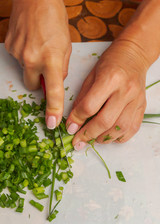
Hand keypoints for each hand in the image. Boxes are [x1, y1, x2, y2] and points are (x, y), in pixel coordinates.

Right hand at [5, 0, 70, 128]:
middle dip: (39, 81)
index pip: (53, 91)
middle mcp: (32, 59)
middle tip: (45, 67)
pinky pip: (18, 60)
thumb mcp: (66, 46)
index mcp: (51, 60)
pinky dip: (25, 56)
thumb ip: (61, 68)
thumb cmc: (55, 20)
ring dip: (32, 66)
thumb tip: (55, 81)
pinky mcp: (9, 47)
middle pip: (32, 86)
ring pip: (25, 72)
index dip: (53, 109)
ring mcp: (18, 54)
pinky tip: (30, 43)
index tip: (52, 123)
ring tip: (38, 48)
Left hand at [66, 40, 148, 149]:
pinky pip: (132, 129)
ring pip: (120, 128)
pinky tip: (109, 136)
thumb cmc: (110, 63)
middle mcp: (125, 91)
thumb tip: (74, 119)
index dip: (77, 120)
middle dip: (88, 134)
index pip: (89, 106)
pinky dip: (119, 137)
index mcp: (110, 79)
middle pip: (105, 121)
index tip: (70, 128)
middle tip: (78, 142)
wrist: (134, 55)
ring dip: (104, 138)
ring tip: (93, 139)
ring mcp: (136, 100)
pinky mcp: (142, 106)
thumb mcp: (91, 75)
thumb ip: (83, 97)